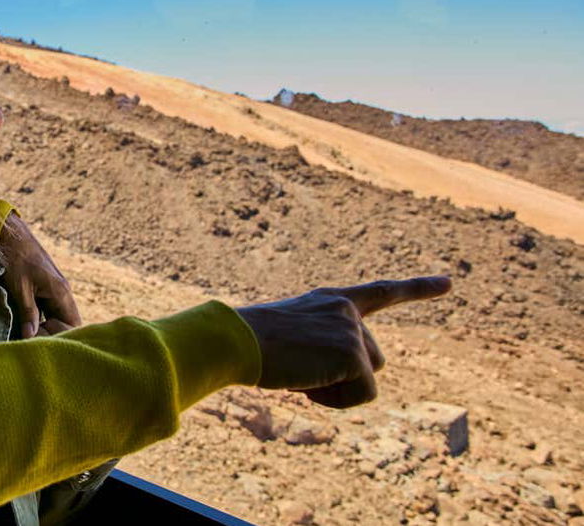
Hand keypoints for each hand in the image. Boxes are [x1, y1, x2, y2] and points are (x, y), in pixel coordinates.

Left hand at [0, 214, 82, 337]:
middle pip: (68, 324)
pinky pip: (49, 312)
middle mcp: (63, 294)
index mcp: (61, 292)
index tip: (37, 337)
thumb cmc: (16, 259)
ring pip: (58, 319)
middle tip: (30, 336)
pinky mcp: (46, 291)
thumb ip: (29, 313)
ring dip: (45, 328)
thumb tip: (31, 337)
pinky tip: (27, 323)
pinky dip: (40, 320)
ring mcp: (56, 292)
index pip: (73, 325)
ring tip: (27, 332)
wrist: (12, 236)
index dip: (58, 336)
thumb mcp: (21, 288)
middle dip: (52, 334)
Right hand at [236, 276, 450, 407]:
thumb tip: (332, 373)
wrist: (236, 340)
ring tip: (299, 374)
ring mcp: (352, 329)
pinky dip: (336, 401)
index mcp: (330, 300)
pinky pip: (362, 396)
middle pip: (372, 359)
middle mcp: (346, 309)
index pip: (381, 292)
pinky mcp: (354, 354)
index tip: (449, 283)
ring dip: (336, 388)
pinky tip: (307, 384)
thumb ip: (319, 346)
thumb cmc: (248, 343)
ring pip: (367, 378)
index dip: (417, 288)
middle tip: (300, 369)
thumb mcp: (286, 337)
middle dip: (343, 375)